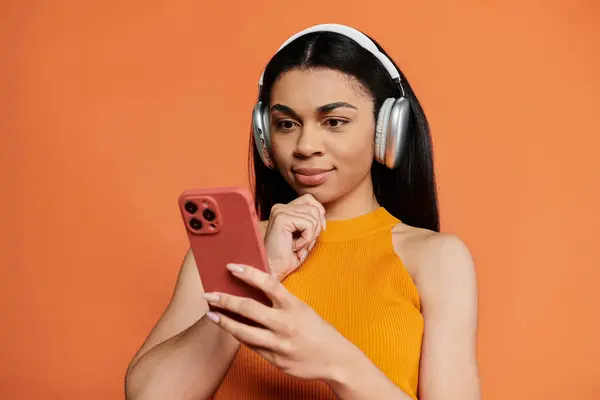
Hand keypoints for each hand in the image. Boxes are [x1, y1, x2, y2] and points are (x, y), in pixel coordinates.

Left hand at [202, 263, 354, 381]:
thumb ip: (281, 302)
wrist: (336, 360)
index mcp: (294, 306)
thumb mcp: (303, 309)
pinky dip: (239, 336)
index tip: (231, 266)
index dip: (248, 273)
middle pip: (248, 308)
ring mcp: (278, 344)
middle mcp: (285, 324)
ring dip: (224, 321)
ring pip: (243, 332)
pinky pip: (251, 347)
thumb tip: (254, 290)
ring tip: (211, 314)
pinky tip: (229, 329)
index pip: (268, 283)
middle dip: (224, 300)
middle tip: (208, 294)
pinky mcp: (274, 359)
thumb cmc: (318, 330)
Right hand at [264, 194, 325, 280]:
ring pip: (314, 217)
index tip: (315, 234)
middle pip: (315, 209)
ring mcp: (280, 211)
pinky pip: (309, 225)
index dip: (319, 216)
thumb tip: (322, 214)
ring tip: (299, 247)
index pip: (311, 200)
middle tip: (304, 245)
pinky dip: (306, 240)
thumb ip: (311, 221)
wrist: (273, 271)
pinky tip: (294, 247)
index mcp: (284, 209)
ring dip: (311, 237)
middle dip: (316, 230)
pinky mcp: (282, 218)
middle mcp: (280, 207)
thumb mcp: (304, 235)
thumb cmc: (288, 257)